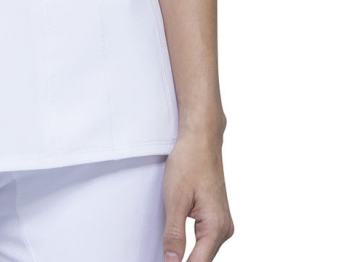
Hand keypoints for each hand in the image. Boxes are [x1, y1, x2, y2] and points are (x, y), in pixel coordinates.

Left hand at [161, 127, 234, 260]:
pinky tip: (180, 248)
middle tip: (164, 258)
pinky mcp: (217, 217)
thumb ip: (174, 235)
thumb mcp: (175, 200)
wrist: (201, 139)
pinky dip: (193, 246)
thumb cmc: (189, 162)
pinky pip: (205, 241)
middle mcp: (225, 229)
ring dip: (188, 256)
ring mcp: (223, 223)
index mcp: (216, 227)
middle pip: (202, 260)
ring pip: (204, 252)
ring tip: (169, 255)